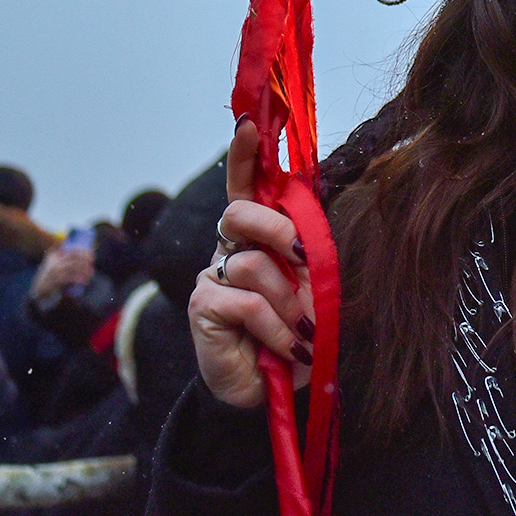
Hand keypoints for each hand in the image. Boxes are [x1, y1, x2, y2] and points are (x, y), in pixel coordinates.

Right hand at [30, 247, 94, 306]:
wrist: (39, 288)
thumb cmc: (48, 272)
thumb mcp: (51, 259)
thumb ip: (57, 249)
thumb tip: (68, 239)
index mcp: (55, 257)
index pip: (72, 253)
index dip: (84, 253)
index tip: (92, 255)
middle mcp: (55, 264)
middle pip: (74, 260)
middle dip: (86, 261)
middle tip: (93, 263)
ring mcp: (55, 273)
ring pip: (73, 269)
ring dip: (84, 271)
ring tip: (91, 273)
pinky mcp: (56, 282)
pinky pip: (69, 279)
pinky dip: (79, 279)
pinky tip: (85, 281)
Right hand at [187, 119, 313, 409]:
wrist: (274, 391)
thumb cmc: (296, 334)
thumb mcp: (312, 289)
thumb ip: (305, 256)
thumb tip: (305, 234)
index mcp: (257, 237)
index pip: (246, 188)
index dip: (244, 156)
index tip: (249, 124)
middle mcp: (230, 249)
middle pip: (240, 213)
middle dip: (277, 230)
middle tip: (302, 259)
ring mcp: (212, 276)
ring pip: (253, 265)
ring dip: (288, 303)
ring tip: (298, 331)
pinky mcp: (203, 306)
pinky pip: (248, 303)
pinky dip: (276, 329)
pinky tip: (284, 349)